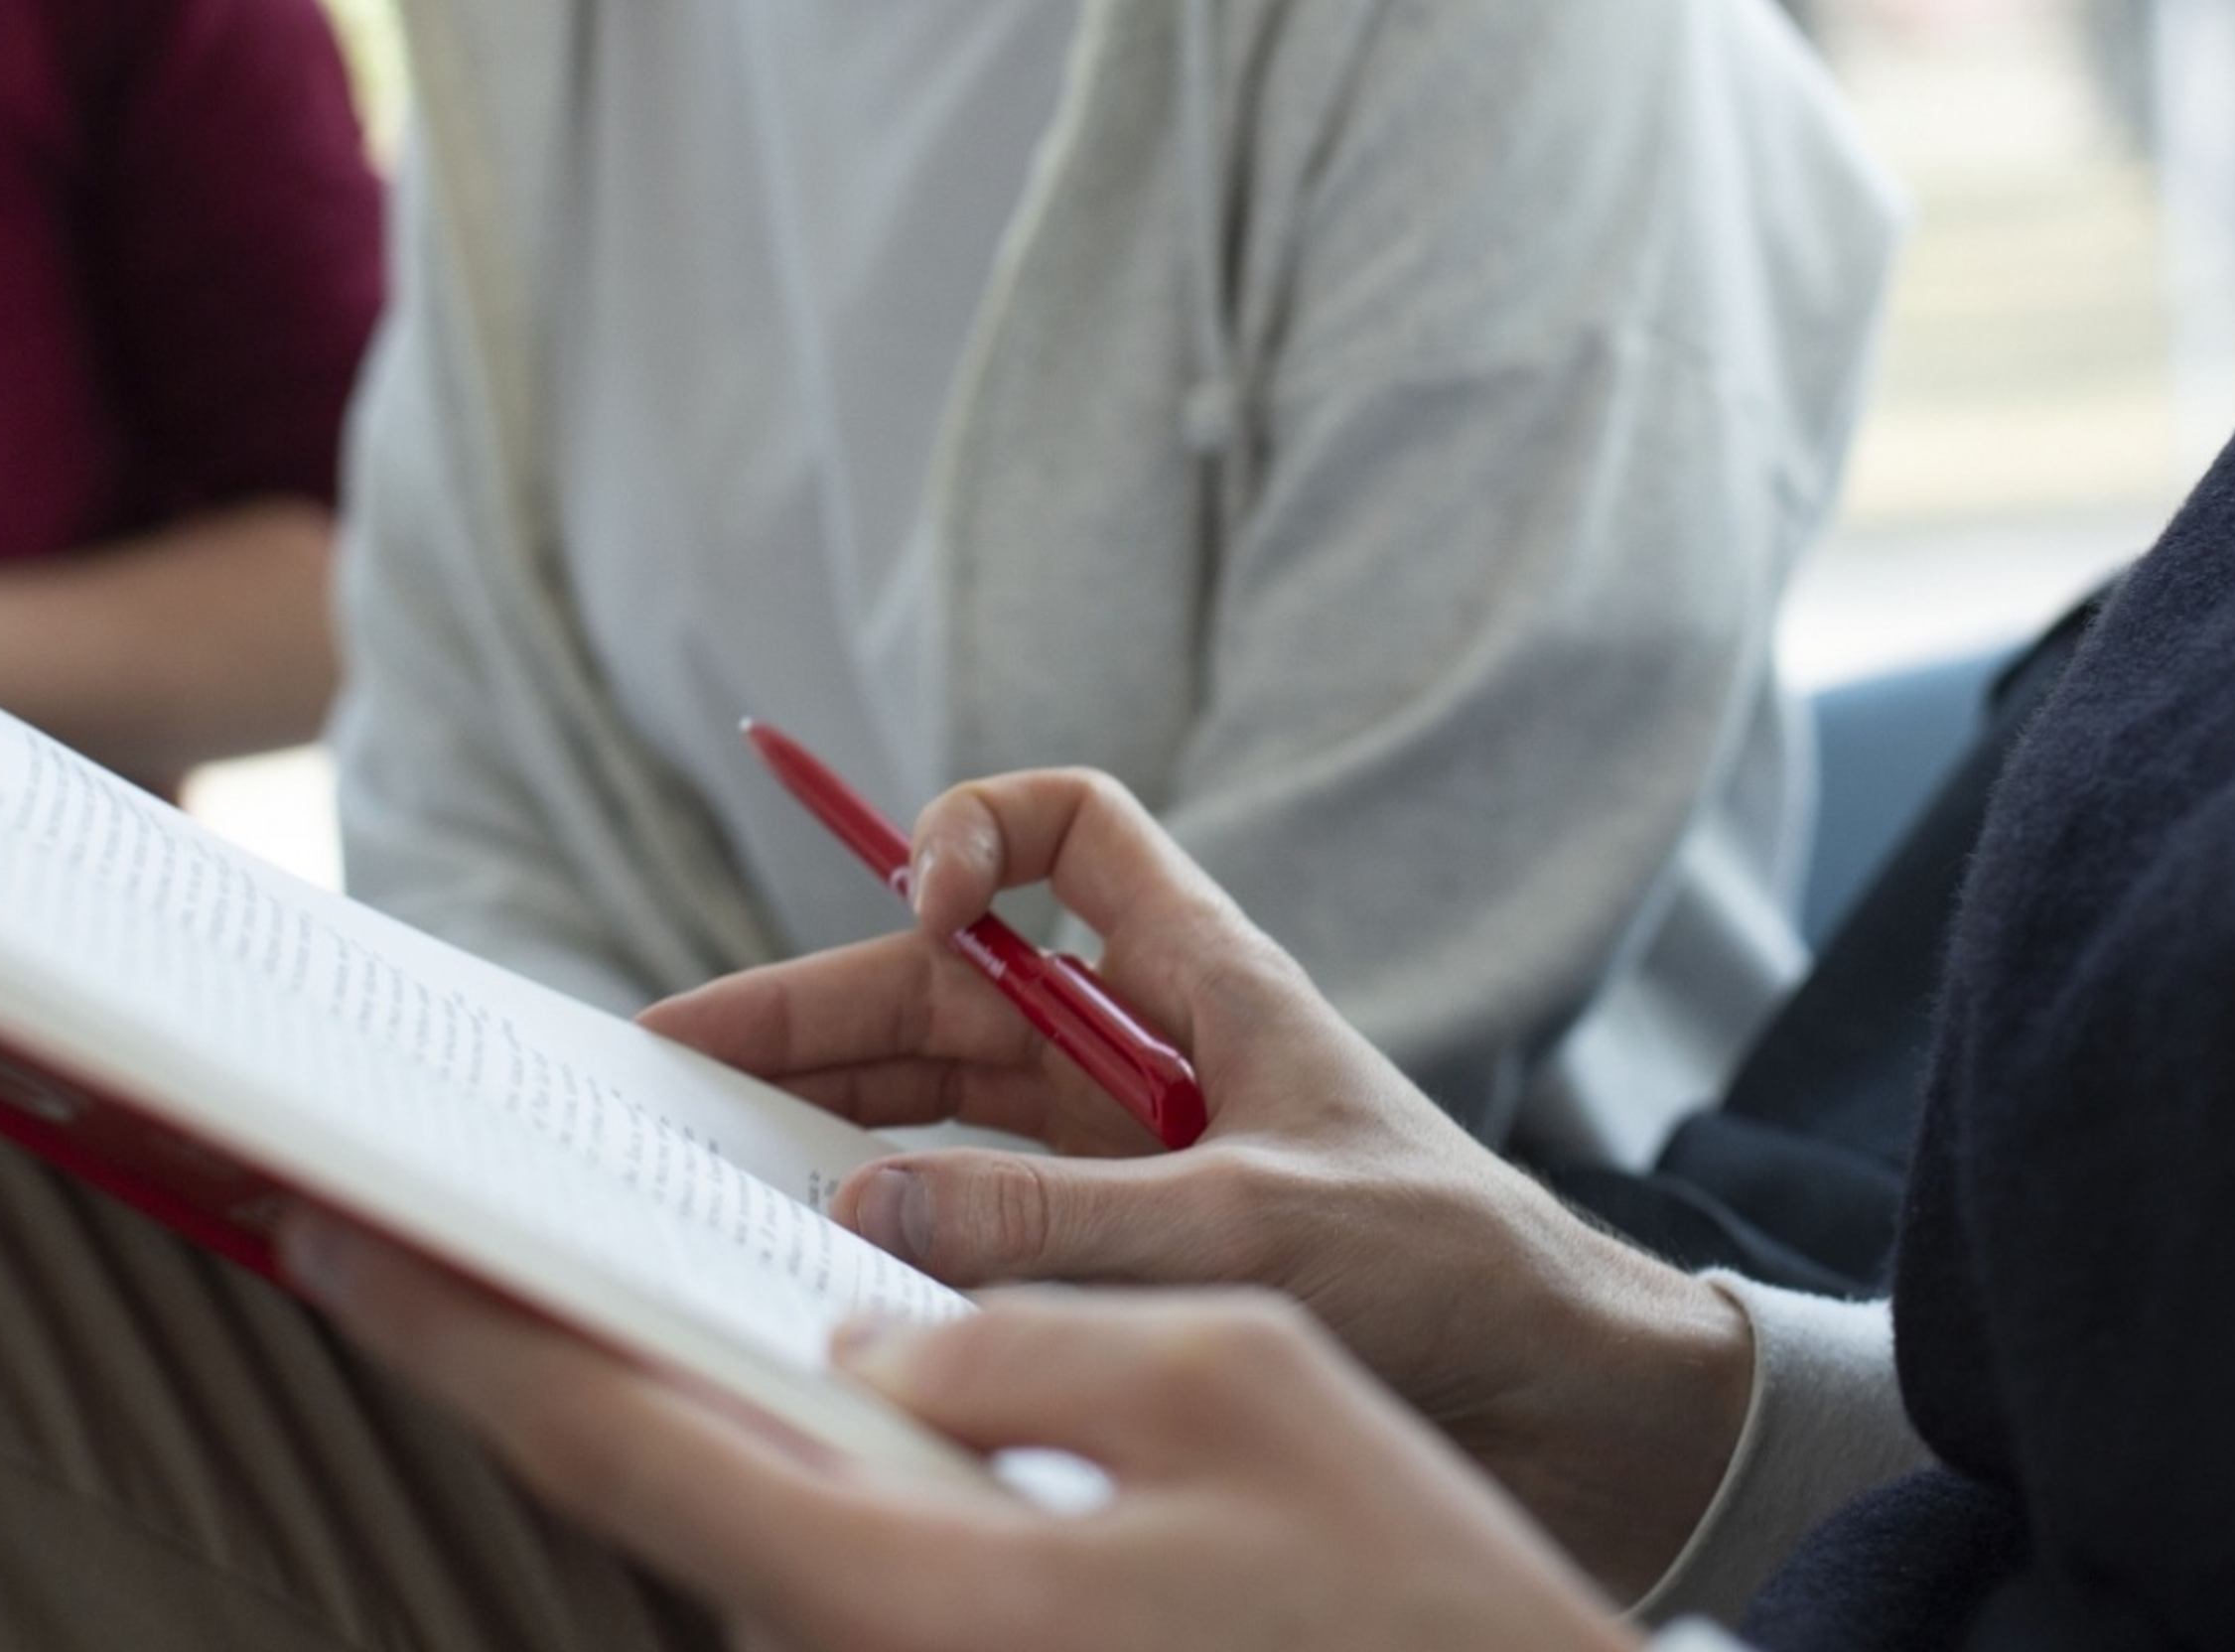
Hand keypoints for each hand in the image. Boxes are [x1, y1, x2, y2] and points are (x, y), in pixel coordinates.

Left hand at [284, 1212, 1645, 1651]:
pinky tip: (783, 1337)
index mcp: (897, 1581)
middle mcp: (870, 1643)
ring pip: (739, 1502)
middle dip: (520, 1337)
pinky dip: (767, 1425)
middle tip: (424, 1204)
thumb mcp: (1238, 1384)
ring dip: (653, 1376)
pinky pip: (828, 1534)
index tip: (329, 1227)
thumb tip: (878, 1312)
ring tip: (587, 1234)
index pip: (611, 1437)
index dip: (455, 1326)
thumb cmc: (1394, 1597)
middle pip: (643, 1478)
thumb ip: (1030, 1332)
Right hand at [644, 769, 1752, 1598]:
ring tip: (696, 1156)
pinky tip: (814, 1268)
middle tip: (667, 1059)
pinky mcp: (1118, 1262)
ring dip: (827, 1122)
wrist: (1566, 1405)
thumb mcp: (1256, 1230)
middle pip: (945, 992)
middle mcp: (1144, 1058)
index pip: (1074, 833)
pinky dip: (889, 1232)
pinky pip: (970, 1222)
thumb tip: (872, 1202)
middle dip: (812, 1013)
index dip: (981, 828)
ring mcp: (1124, 1162)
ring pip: (937, 1109)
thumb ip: (1065, 1224)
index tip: (924, 898)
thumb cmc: (1453, 1273)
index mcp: (1202, 983)